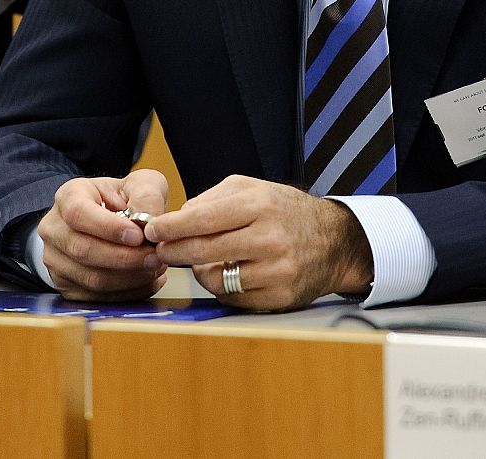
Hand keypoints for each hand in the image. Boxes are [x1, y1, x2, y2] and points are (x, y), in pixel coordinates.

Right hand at [37, 168, 168, 301]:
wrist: (104, 222)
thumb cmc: (121, 202)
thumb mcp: (137, 184)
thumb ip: (146, 195)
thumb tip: (150, 220)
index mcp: (67, 197)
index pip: (78, 213)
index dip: (108, 228)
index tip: (138, 235)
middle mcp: (54, 229)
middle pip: (82, 250)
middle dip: (125, 258)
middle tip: (155, 257)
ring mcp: (55, 260)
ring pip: (91, 278)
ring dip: (129, 278)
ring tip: (154, 268)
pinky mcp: (66, 286)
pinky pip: (97, 297)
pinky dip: (128, 293)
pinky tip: (146, 280)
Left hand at [141, 175, 372, 310]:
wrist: (334, 240)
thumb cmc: (283, 210)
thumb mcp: (250, 188)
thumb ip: (211, 199)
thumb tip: (176, 217)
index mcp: (259, 205)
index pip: (202, 219)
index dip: (171, 227)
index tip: (152, 230)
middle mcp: (269, 238)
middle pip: (203, 251)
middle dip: (173, 251)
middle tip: (161, 250)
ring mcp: (277, 271)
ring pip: (215, 279)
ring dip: (199, 272)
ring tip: (200, 261)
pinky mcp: (281, 296)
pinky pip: (233, 297)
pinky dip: (222, 287)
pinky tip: (226, 274)